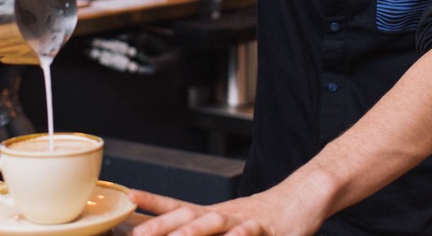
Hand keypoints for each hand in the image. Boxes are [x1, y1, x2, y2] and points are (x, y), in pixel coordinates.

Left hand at [128, 189, 320, 235]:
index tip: (129, 199)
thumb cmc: (262, 217)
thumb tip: (172, 230)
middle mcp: (223, 214)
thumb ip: (201, 227)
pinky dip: (241, 235)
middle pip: (188, 214)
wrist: (301, 199)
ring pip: (215, 222)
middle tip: (138, 235)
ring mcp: (244, 220)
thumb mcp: (226, 222)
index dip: (152, 203)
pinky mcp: (268, 229)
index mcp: (212, 214)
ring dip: (194, 229)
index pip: (176, 206)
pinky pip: (251, 233)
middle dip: (161, 226)